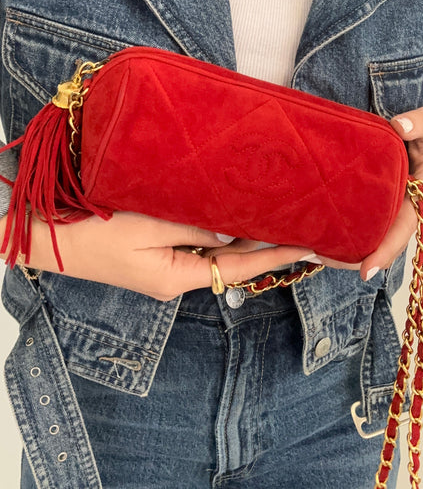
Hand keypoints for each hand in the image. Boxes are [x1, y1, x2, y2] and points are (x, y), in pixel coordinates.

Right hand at [1, 212, 312, 300]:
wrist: (43, 238)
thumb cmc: (88, 233)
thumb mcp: (143, 226)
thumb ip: (190, 227)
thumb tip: (227, 229)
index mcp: (175, 278)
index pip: (238, 266)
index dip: (276, 255)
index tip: (309, 245)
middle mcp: (174, 278)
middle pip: (229, 262)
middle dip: (264, 244)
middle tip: (299, 223)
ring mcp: (163, 268)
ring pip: (212, 251)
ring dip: (239, 234)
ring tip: (274, 214)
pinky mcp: (152, 256)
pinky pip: (192, 244)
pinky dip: (213, 230)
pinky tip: (227, 213)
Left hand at [314, 106, 422, 279]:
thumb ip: (417, 123)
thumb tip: (399, 126)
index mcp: (419, 199)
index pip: (401, 232)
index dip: (383, 253)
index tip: (365, 272)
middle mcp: (404, 210)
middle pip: (379, 246)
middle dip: (350, 258)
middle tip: (314, 256)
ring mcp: (393, 209)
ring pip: (370, 239)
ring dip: (343, 249)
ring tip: (307, 249)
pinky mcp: (384, 203)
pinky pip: (365, 223)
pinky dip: (345, 231)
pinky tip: (317, 230)